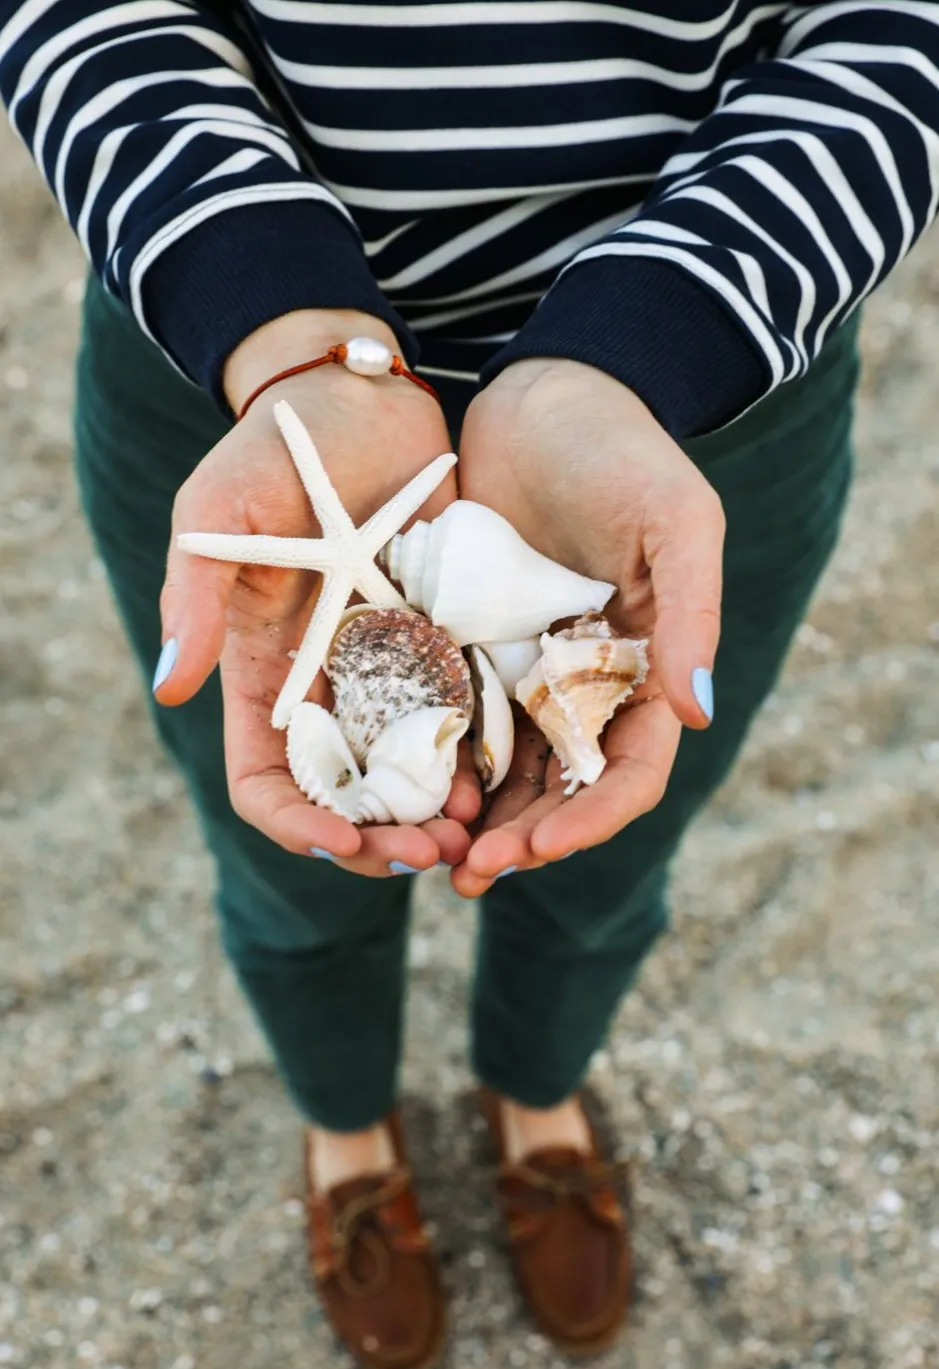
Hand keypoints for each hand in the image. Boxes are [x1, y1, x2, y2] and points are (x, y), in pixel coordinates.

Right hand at [154, 309, 480, 875]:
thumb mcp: (220, 508)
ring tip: (475, 832)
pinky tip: (505, 776)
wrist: (362, 399)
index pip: (268, 781)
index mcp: (263, 674)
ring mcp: (390, 672)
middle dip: (379, 836)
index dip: (299, 823)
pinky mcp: (446, 646)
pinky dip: (478, 760)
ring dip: (435, 816)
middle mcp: (327, 688)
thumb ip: (194, 593)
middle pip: (346, 797)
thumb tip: (168, 687)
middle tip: (430, 854)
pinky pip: (463, 721)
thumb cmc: (279, 448)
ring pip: (410, 775)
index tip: (343, 840)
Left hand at [451, 357, 724, 896]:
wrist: (547, 394)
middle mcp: (588, 683)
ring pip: (506, 770)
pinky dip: (436, 762)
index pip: (630, 769)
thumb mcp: (675, 520)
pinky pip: (454, 719)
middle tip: (471, 871)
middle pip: (562, 788)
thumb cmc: (623, 450)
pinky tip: (401, 788)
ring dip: (476, 820)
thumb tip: (697, 714)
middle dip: (525, 838)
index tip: (540, 848)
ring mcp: (527, 670)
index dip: (591, 818)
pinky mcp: (473, 647)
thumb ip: (692, 613)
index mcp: (646, 668)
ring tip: (430, 854)